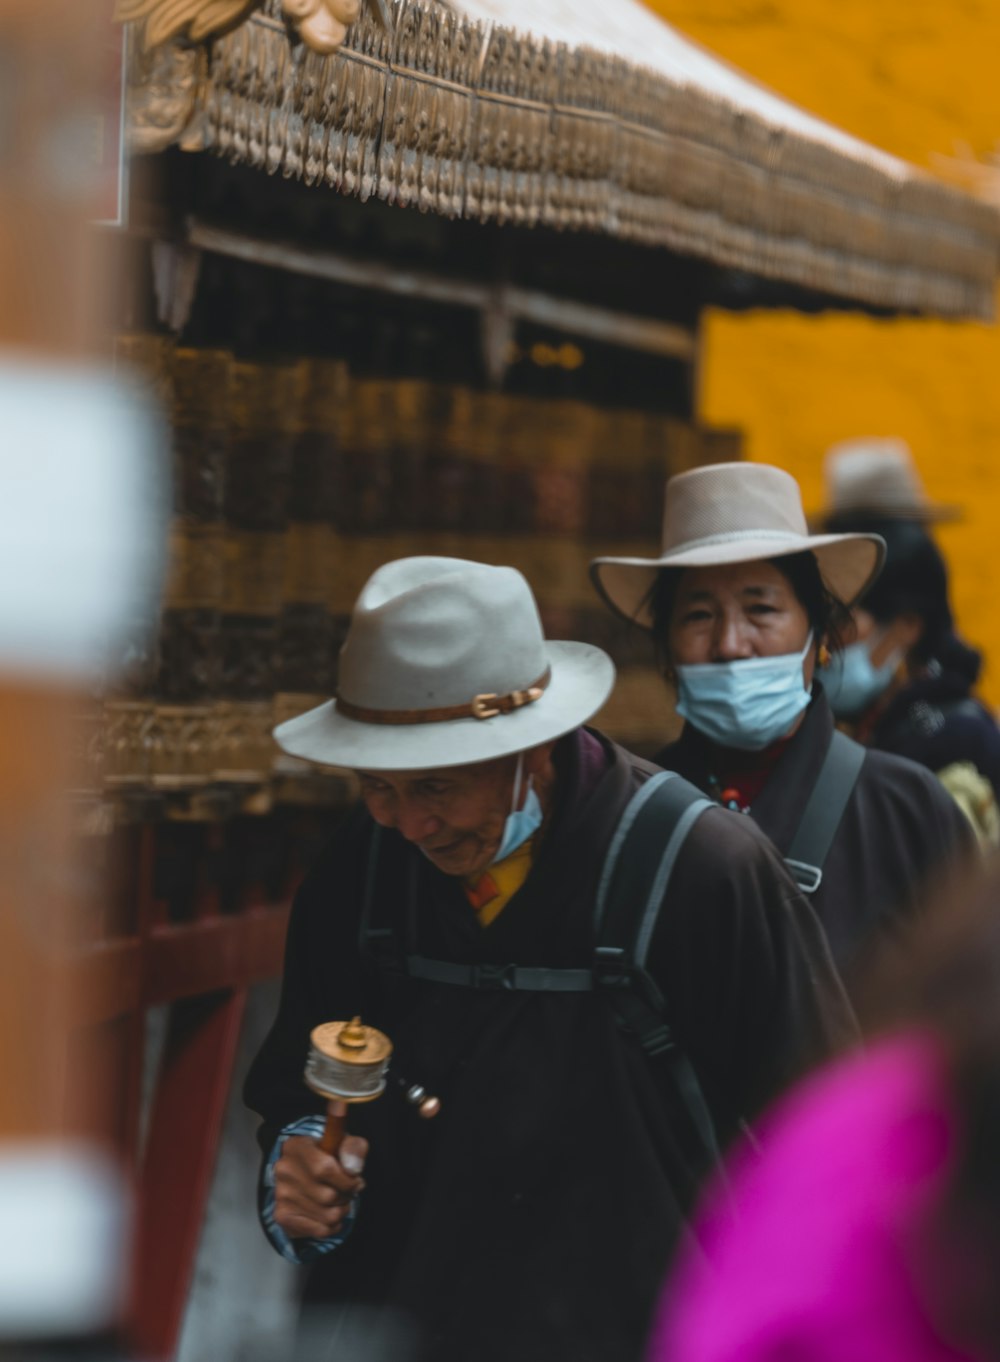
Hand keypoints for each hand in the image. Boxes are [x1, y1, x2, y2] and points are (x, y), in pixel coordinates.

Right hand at [272, 1100, 368, 1239]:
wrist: (304, 1169)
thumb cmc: (327, 1155)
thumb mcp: (343, 1143)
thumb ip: (353, 1148)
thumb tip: (353, 1170)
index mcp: (297, 1146)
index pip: (324, 1169)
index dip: (347, 1180)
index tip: (356, 1181)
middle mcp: (284, 1170)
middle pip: (328, 1196)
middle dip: (347, 1196)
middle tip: (348, 1191)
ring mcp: (281, 1195)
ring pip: (327, 1216)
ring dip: (342, 1211)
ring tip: (340, 1201)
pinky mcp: (282, 1216)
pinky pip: (320, 1231)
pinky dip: (333, 1226)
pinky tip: (331, 1213)